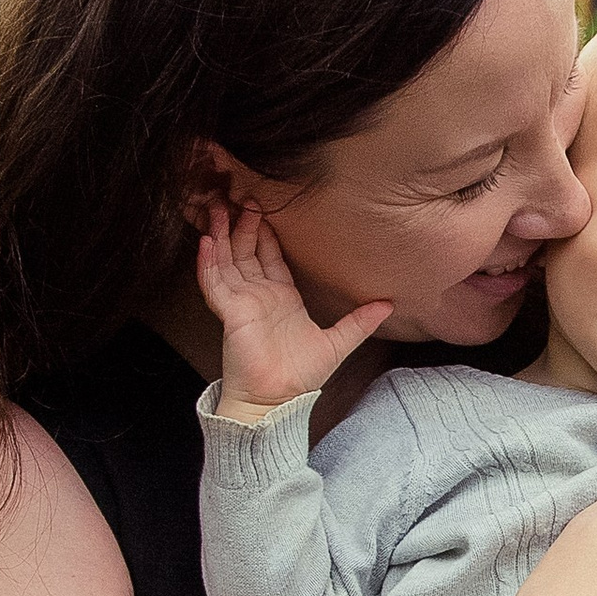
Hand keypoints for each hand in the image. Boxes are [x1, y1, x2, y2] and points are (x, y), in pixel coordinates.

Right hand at [197, 197, 389, 413]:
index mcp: (281, 298)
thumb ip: (359, 322)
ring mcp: (241, 303)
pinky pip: (215, 282)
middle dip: (243, 225)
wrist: (277, 401)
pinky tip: (207, 240)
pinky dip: (209, 261)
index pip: (270, 257)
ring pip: (226, 261)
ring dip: (221, 234)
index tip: (265, 208)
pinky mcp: (230, 313)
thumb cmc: (300, 376)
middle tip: (242, 195)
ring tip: (218, 207)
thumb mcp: (337, 343)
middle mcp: (258, 296)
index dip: (266, 233)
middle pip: (246, 251)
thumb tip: (389, 304)